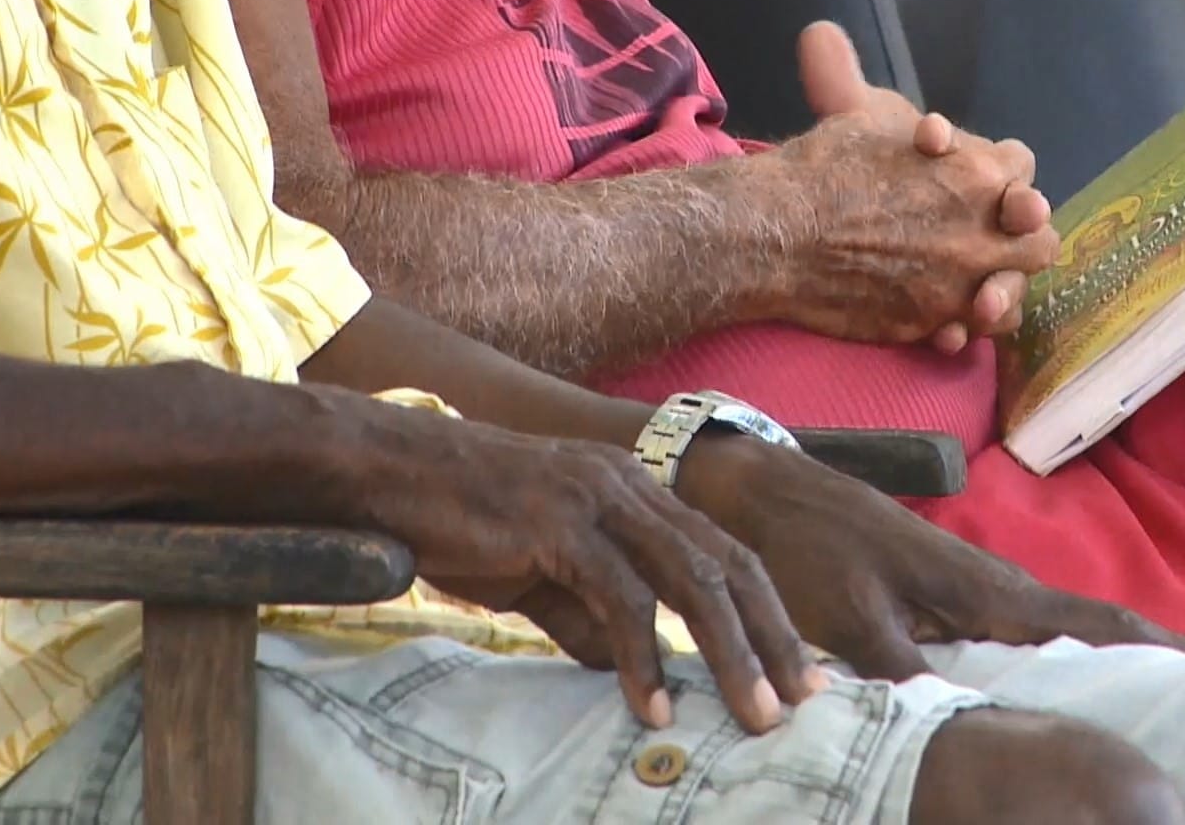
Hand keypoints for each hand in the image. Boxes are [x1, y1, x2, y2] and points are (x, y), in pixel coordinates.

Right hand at [341, 394, 825, 732]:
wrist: (385, 472)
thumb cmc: (453, 516)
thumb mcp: (534, 572)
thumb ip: (581, 612)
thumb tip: (617, 668)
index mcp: (629, 489)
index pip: (721, 550)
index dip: (764, 610)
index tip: (794, 669)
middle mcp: (626, 484)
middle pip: (727, 562)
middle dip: (771, 635)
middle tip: (799, 699)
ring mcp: (596, 498)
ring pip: (691, 578)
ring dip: (729, 652)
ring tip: (750, 712)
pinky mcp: (560, 522)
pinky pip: (621, 596)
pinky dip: (644, 656)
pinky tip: (652, 703)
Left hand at [676, 436, 1184, 678]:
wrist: (760, 492)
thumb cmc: (806, 549)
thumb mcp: (851, 622)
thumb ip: (906, 678)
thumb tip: (959, 731)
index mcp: (984, 590)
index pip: (1093, 621)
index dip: (1157, 646)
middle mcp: (991, 586)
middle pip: (1090, 628)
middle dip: (1148, 660)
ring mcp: (969, 587)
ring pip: (1053, 632)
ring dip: (1100, 661)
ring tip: (1149, 706)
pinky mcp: (941, 592)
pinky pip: (1012, 632)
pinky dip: (1046, 656)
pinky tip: (1048, 688)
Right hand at [763, 22, 1058, 350]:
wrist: (777, 236)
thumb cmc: (820, 167)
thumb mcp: (851, 112)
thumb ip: (850, 75)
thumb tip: (819, 33)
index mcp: (978, 172)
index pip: (1023, 168)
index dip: (1003, 176)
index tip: (979, 181)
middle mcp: (982, 231)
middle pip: (1040, 240)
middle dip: (1019, 238)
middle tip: (985, 237)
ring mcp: (958, 283)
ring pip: (1013, 295)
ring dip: (998, 289)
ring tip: (971, 287)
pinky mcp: (927, 322)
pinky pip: (970, 334)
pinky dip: (961, 328)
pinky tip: (942, 319)